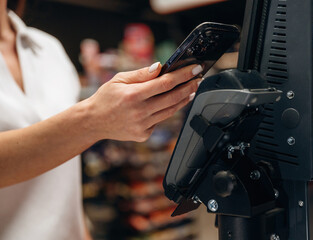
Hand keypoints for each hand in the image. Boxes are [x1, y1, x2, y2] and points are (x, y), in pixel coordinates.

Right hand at [86, 62, 201, 141]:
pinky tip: (172, 103)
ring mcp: (142, 125)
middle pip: (172, 98)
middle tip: (198, 79)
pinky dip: (168, 110)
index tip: (195, 69)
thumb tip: (160, 67)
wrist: (93, 122)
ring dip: (183, 99)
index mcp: (133, 95)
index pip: (165, 83)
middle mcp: (139, 111)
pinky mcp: (143, 134)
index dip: (183, 75)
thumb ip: (141, 74)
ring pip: (170, 111)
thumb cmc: (105, 98)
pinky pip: (160, 120)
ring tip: (191, 90)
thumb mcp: (119, 79)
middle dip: (189, 87)